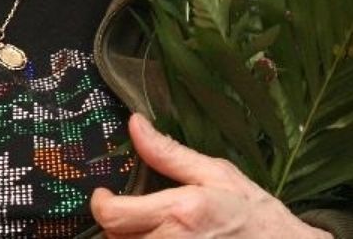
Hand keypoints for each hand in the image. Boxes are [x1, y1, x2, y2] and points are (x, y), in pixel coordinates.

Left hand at [90, 113, 330, 237]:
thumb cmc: (253, 212)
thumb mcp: (216, 173)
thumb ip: (169, 153)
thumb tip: (135, 124)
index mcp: (179, 212)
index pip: (114, 216)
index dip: (99, 205)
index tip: (103, 194)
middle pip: (114, 238)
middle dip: (116, 222)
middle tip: (129, 209)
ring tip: (146, 226)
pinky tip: (158, 237)